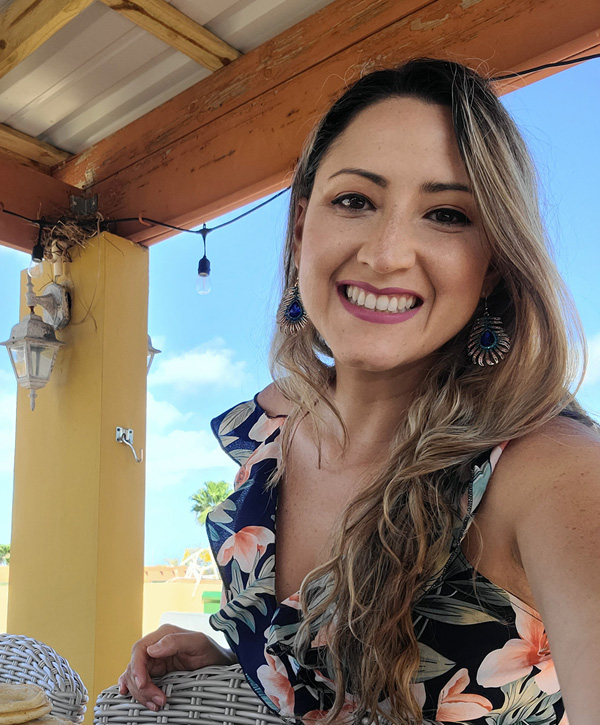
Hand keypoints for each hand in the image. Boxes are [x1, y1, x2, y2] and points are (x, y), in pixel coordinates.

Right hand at [118, 624, 236, 709]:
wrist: (219, 664)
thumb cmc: (210, 651)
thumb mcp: (198, 642)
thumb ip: (176, 641)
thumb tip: (152, 649)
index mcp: (163, 634)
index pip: (140, 649)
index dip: (137, 668)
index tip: (142, 684)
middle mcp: (156, 646)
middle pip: (135, 666)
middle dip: (142, 686)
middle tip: (157, 700)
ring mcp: (155, 659)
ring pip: (135, 676)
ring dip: (141, 693)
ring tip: (156, 704)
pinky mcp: (157, 672)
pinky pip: (138, 679)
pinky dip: (132, 688)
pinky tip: (127, 694)